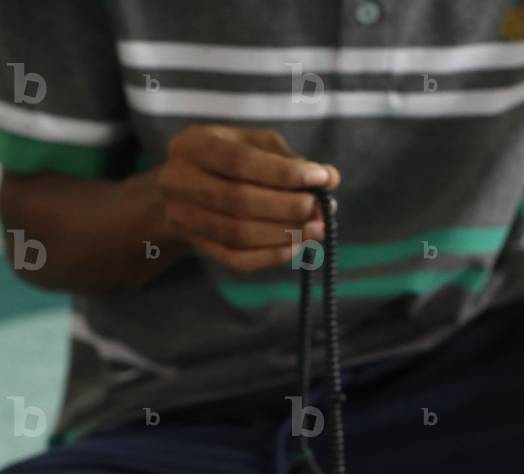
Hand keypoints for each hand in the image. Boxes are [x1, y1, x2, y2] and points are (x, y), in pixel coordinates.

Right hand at [156, 125, 340, 272]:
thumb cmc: (230, 160)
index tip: (321, 179)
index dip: (283, 173)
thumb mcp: (255, 145)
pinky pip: (237, 260)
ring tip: (317, 228)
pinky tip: (296, 246)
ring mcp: (182, 218)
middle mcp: (177, 181)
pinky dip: (271, 256)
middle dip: (288, 207)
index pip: (240, 161)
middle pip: (238, 201)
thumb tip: (330, 178)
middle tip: (321, 209)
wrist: (188, 190)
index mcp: (191, 145)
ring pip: (239, 234)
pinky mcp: (197, 246)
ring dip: (285, 234)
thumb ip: (290, 159)